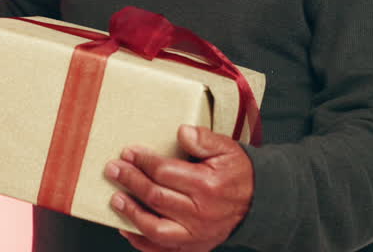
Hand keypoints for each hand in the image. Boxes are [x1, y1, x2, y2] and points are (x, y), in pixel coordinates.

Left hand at [105, 124, 253, 251]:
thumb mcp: (227, 149)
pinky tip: (126, 229)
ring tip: (115, 198)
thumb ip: (204, 139)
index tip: (128, 153)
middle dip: (130, 181)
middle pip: (155, 197)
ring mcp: (197, 234)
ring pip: (155, 228)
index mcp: (207, 185)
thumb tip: (182, 132)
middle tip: (113, 169)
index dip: (142, 161)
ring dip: (131, 213)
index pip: (164, 172)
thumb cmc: (237, 174)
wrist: (259, 203)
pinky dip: (142, 242)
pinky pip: (163, 250)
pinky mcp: (194, 247)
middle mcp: (201, 213)